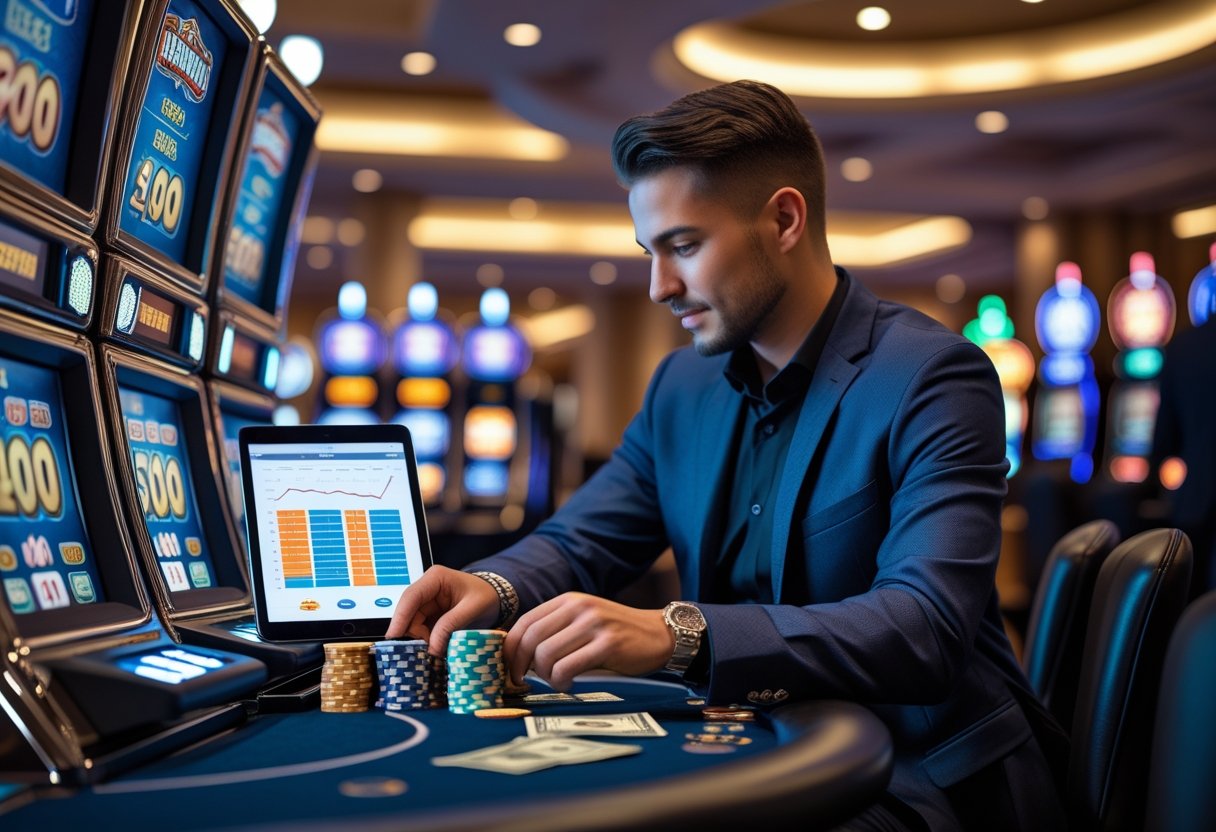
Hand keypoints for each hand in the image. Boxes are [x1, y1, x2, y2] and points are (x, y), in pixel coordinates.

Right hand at [386, 565, 499, 655]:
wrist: (497, 598)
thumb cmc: (487, 596)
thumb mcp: (473, 608)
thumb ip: (451, 624)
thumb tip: (432, 647)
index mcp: (436, 578)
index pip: (411, 597)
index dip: (400, 617)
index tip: (393, 636)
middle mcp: (427, 588)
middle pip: (408, 612)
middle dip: (412, 633)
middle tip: (421, 652)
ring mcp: (427, 601)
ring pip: (412, 623)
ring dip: (419, 639)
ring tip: (433, 651)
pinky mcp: (430, 614)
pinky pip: (421, 629)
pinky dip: (425, 640)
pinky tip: (434, 649)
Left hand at [504, 592, 674, 690]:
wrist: (658, 634)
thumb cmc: (616, 634)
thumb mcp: (584, 621)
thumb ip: (556, 630)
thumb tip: (519, 654)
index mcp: (568, 600)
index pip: (525, 622)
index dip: (510, 648)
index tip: (509, 668)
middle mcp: (579, 608)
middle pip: (531, 639)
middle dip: (520, 666)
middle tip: (524, 682)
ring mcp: (594, 624)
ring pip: (547, 655)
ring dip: (545, 676)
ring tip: (557, 681)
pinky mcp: (607, 644)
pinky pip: (568, 668)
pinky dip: (561, 682)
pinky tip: (569, 684)